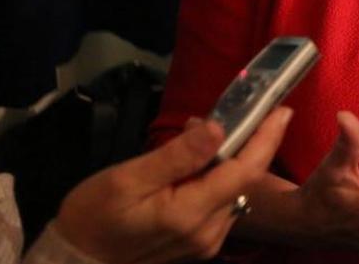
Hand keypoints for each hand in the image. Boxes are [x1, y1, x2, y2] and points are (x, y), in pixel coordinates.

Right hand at [56, 107, 292, 263]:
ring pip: (236, 192)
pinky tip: (201, 164)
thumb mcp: (127, 178)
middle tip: (239, 112)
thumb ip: (177, 156)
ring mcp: (205, 243)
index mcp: (191, 215)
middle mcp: (208, 233)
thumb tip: (217, 128)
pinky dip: (220, 179)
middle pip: (244, 181)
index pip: (245, 171)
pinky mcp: (200, 245)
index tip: (282, 110)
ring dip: (233, 161)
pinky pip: (222, 205)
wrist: (75, 261)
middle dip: (248, 143)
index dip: (267, 138)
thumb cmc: (94, 215)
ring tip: (212, 133)